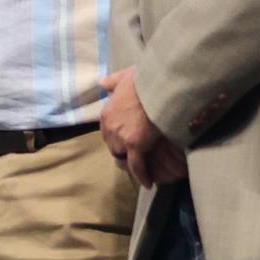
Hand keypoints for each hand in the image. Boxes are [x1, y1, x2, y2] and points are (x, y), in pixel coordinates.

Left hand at [99, 67, 180, 189]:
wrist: (158, 84)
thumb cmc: (144, 79)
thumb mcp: (123, 77)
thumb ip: (111, 81)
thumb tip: (101, 81)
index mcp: (107, 113)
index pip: (108, 132)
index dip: (117, 137)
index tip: (125, 141)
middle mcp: (110, 127)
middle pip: (113, 145)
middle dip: (123, 151)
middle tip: (135, 156)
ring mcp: (121, 137)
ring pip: (123, 156)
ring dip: (131, 163)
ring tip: (141, 170)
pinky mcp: (135, 144)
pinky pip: (137, 165)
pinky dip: (142, 175)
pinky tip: (147, 183)